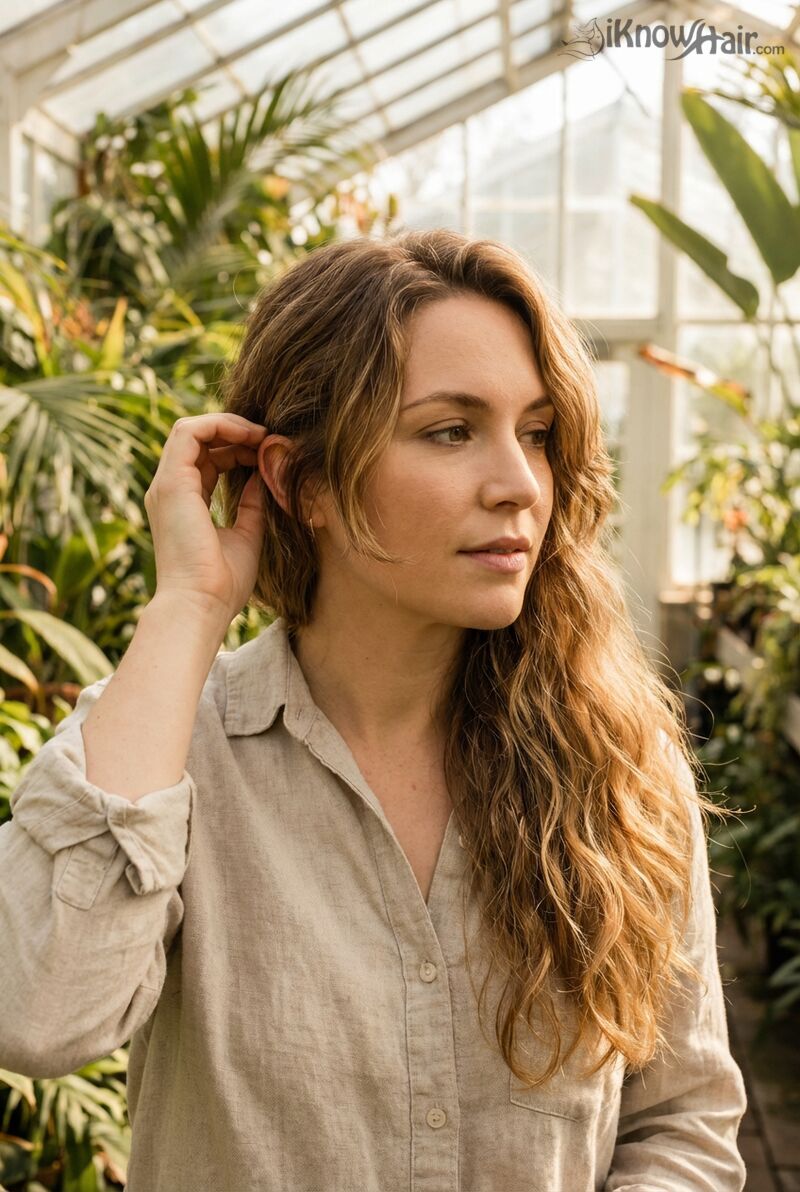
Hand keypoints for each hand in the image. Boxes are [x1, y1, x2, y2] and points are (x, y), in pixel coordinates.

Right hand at [144, 413, 268, 622]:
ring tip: (262, 434)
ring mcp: (167, 485)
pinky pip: (190, 433)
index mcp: (184, 504)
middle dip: (236, 433)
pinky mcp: (171, 482)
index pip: (207, 460)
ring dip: (229, 425)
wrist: (201, 606)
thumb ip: (252, 505)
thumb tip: (263, 478)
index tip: (270, 453)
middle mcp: (170, 490)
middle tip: (271, 439)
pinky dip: (220, 426)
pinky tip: (251, 437)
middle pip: (199, 441)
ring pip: (191, 430)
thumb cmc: (223, 584)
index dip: (238, 449)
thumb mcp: (247, 536)